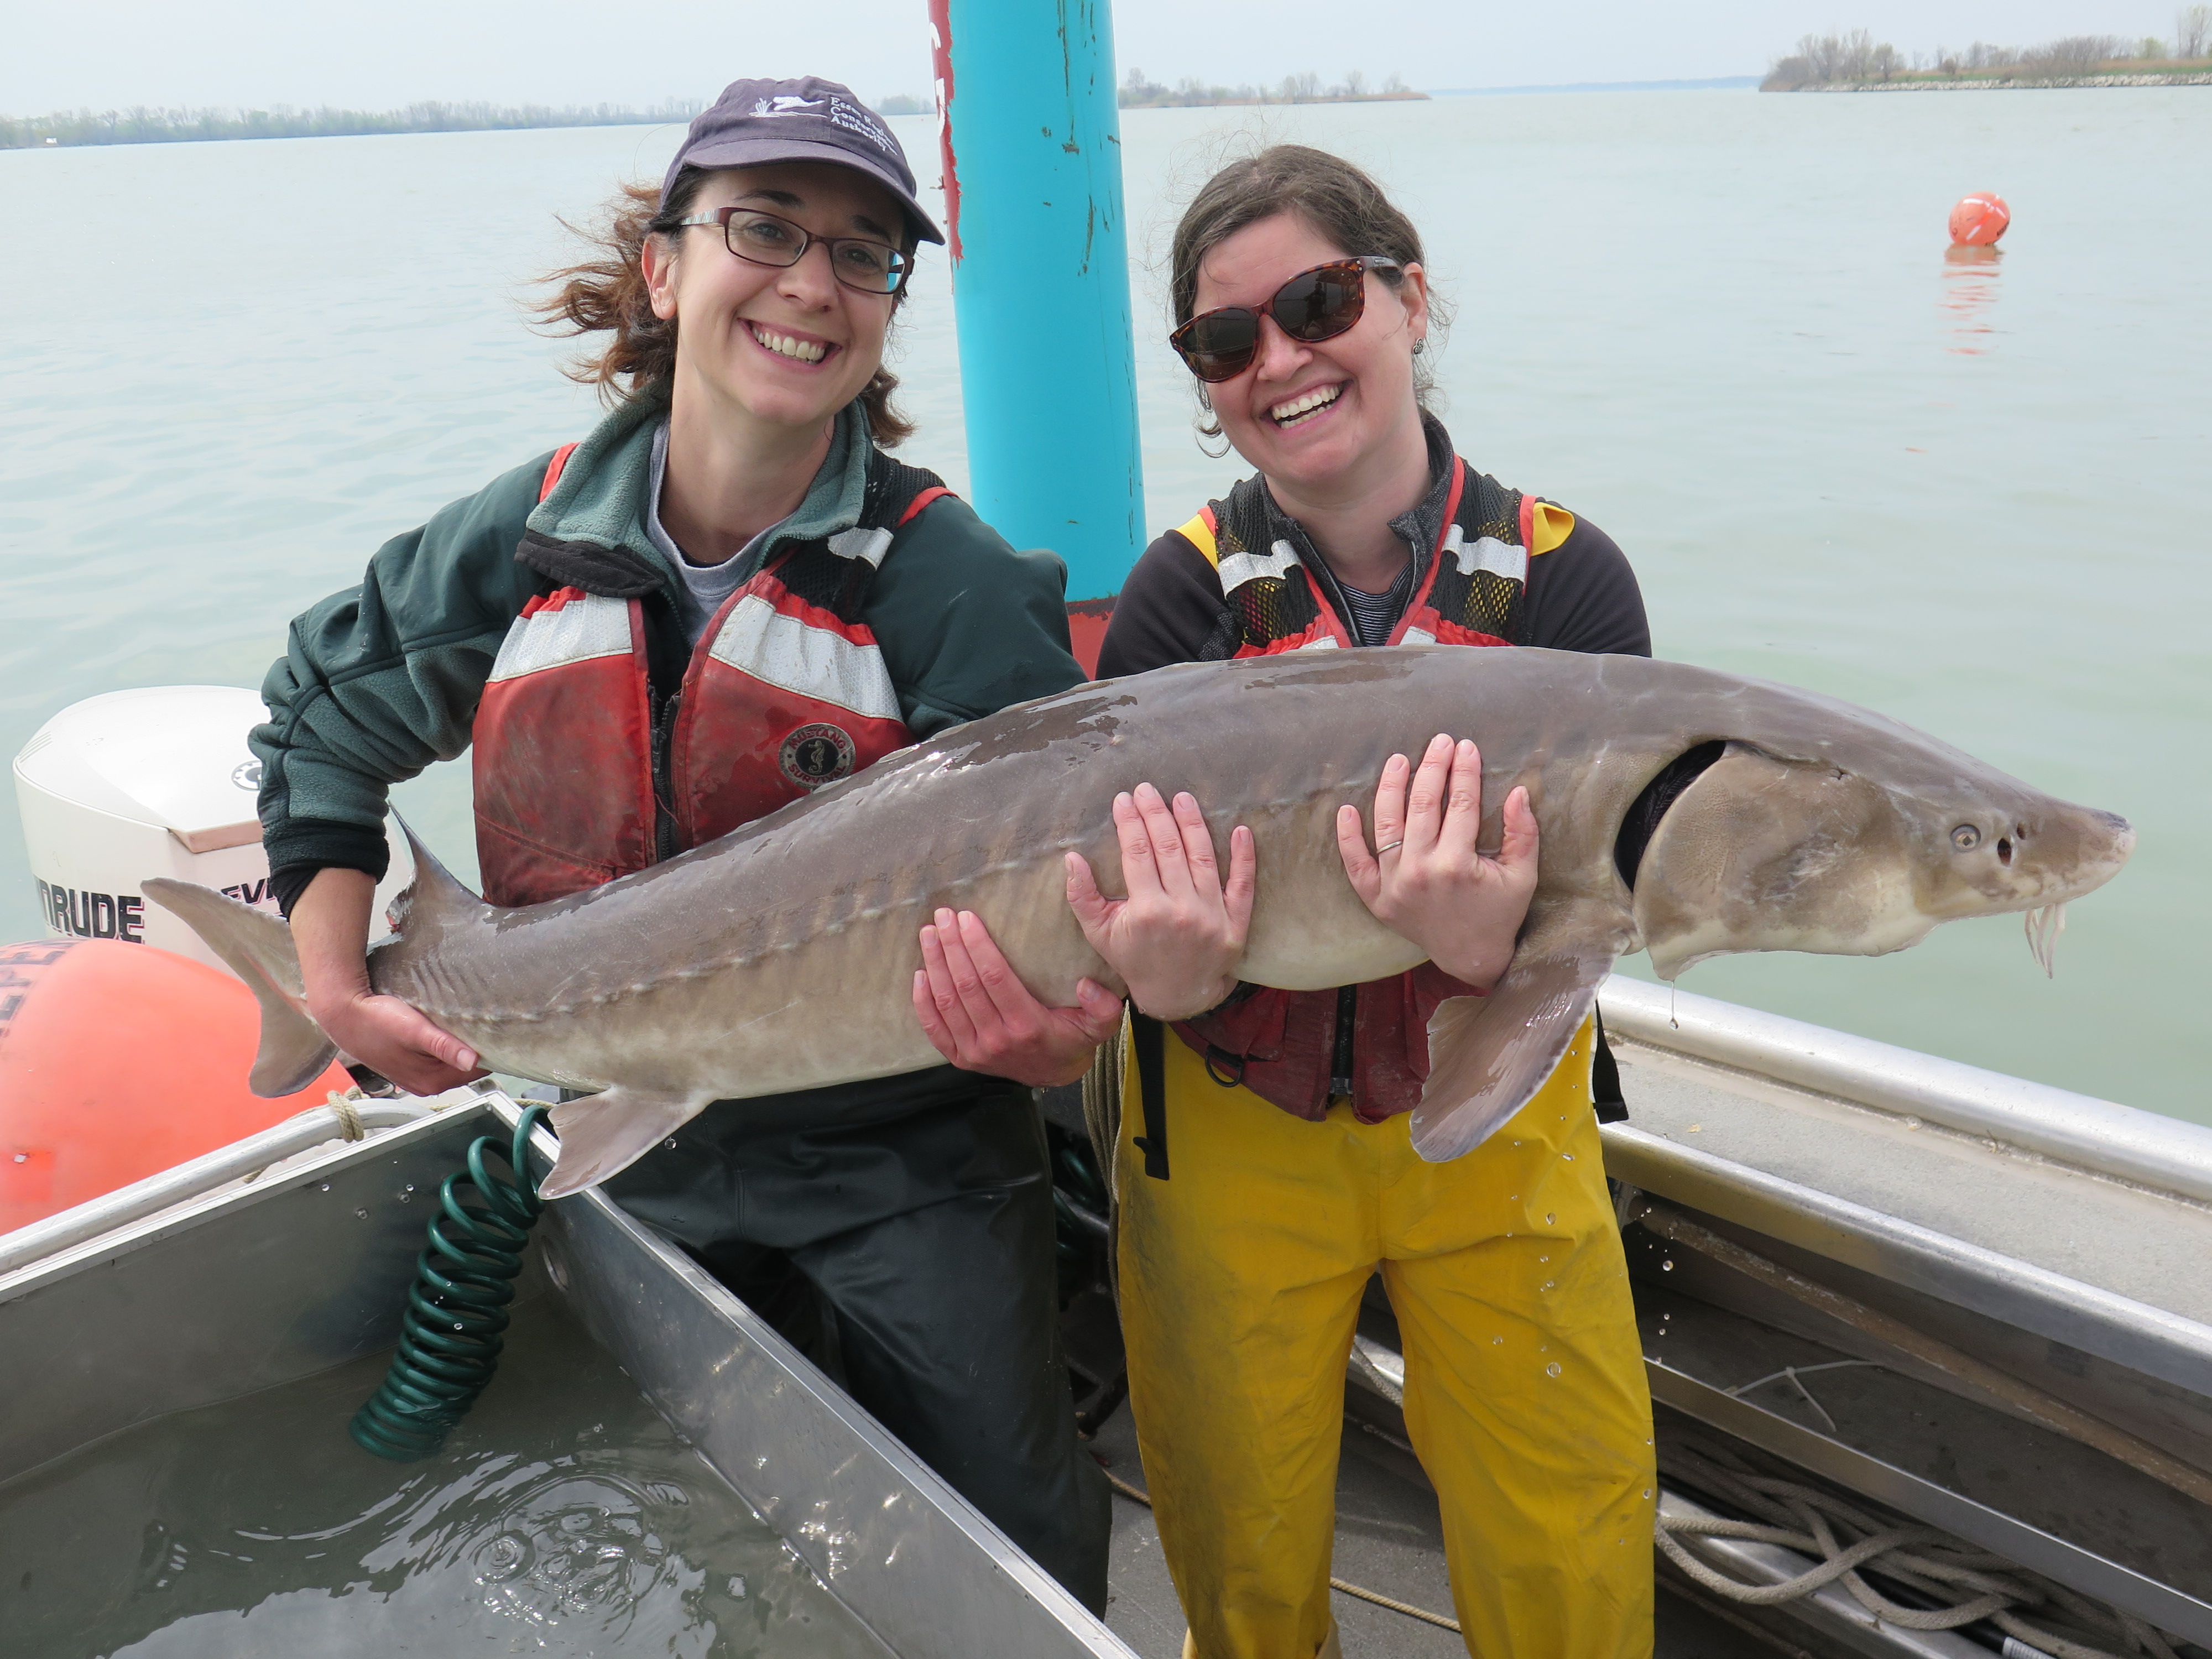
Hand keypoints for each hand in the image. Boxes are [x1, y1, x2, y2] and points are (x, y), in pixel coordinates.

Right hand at [309, 987, 484, 1095]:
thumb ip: (444, 1046)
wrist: (343, 1014)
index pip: (477, 1069)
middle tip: (483, 1022)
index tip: (496, 1031)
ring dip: (459, 1045)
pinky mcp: (408, 1065)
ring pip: (452, 1061)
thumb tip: (473, 1061)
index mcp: (432, 1080)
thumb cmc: (376, 1020)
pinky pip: (437, 1057)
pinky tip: (443, 1029)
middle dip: (475, 1047)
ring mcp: (416, 1075)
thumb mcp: (415, 1030)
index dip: (489, 1050)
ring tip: (465, 1022)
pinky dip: (444, 1045)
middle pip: (466, 1067)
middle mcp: (427, 1084)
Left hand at [912, 908, 1123, 1086]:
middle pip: (965, 984)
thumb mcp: (1100, 1025)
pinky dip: (923, 1000)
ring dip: (934, 964)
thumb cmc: (1074, 1040)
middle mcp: (997, 1040)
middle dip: (951, 946)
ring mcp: (975, 1052)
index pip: (994, 977)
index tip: (966, 918)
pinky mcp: (961, 1059)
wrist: (1055, 1075)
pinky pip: (934, 1028)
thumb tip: (1085, 984)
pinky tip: (920, 973)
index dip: (976, 945)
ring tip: (929, 934)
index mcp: (1027, 1025)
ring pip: (947, 1001)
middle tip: (943, 916)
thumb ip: (1104, 1005)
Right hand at [1066, 783, 1255, 1020]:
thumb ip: (1082, 896)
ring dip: (1193, 823)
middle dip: (1156, 813)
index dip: (1129, 822)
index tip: (1122, 799)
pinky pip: (1243, 884)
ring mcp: (1212, 916)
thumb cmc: (1134, 960)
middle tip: (1147, 789)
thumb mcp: (1100, 934)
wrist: (1176, 995)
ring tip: (1182, 798)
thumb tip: (1071, 857)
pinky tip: (1241, 829)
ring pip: (1203, 858)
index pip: (1138, 852)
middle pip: (1169, 848)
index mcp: (1146, 911)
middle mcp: (1181, 910)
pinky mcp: (1236, 924)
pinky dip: (1244, 857)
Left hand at [1336, 735, 1537, 989]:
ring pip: (1387, 824)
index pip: (1460, 804)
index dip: (1465, 771)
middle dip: (1433, 767)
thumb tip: (1519, 791)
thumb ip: (1522, 834)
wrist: (1471, 957)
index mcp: (1457, 866)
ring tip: (1398, 760)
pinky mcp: (1376, 898)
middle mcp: (1420, 872)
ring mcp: (1393, 885)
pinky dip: (1347, 836)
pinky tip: (1347, 808)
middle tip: (1439, 742)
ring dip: (1391, 787)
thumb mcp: (1522, 876)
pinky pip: (1355, 863)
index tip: (1466, 747)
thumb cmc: (1499, 914)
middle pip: (1423, 805)